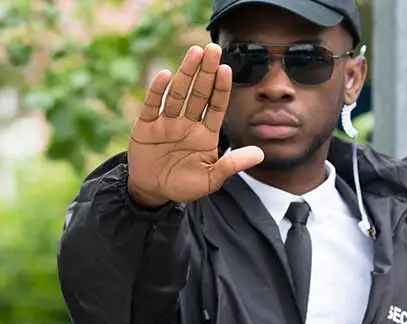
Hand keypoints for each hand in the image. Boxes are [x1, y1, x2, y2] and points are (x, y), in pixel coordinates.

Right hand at [127, 44, 263, 206]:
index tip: (228, 69)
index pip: (216, 106)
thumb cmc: (184, 185)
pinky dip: (157, 91)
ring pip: (178, 94)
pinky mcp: (146, 126)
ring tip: (195, 53)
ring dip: (186, 73)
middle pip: (198, 93)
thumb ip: (232, 165)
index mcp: (205, 133)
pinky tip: (165, 75)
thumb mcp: (210, 179)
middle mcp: (187, 123)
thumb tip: (260, 154)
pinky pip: (153, 106)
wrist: (152, 192)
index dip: (221, 88)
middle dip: (206, 72)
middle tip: (213, 49)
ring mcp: (167, 122)